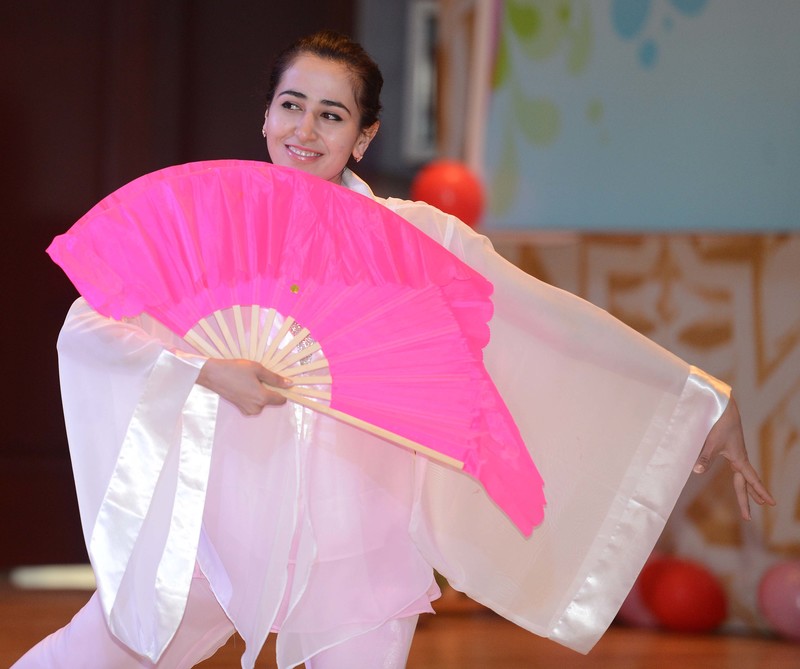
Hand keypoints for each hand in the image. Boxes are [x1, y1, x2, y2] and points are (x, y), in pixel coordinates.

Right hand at [196, 358, 292, 415]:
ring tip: (249, 381)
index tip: (278, 382)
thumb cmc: (234, 370)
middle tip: (258, 378)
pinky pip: (254, 403)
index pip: (281, 400)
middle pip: (271, 400)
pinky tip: (244, 386)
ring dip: (260, 393)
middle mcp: (256, 408)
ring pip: (262, 402)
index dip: (283, 391)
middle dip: (269, 390)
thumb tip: (289, 384)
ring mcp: (248, 410)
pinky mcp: (241, 409)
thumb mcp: (258, 369)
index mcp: (262, 398)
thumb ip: (275, 378)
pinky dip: (253, 396)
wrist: (213, 375)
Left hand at [693, 395, 775, 519]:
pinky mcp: (731, 449)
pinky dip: (742, 477)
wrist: (723, 408)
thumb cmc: (718, 424)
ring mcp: (736, 454)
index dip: (760, 492)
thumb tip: (696, 471)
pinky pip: (739, 468)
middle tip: (749, 517)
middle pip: (746, 483)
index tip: (771, 504)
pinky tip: (741, 478)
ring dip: (749, 489)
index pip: (751, 480)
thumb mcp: (710, 442)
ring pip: (744, 476)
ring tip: (757, 500)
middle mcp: (740, 458)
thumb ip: (704, 457)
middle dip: (749, 499)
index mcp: (739, 459)